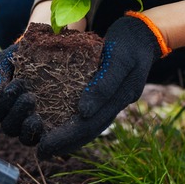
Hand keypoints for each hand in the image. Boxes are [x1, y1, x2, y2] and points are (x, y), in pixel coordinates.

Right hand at [0, 44, 44, 145]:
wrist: (47, 52)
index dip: (4, 101)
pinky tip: (45, 124)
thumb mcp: (4, 60)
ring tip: (36, 117)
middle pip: (8, 127)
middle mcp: (13, 117)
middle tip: (30, 97)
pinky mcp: (49, 127)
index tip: (18, 82)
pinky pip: (41, 140)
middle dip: (17, 113)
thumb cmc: (21, 56)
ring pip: (23, 137)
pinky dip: (41, 135)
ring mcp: (30, 124)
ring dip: (27, 129)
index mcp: (0, 103)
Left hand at [37, 12, 170, 158]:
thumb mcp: (118, 58)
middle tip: (40, 151)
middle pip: (88, 130)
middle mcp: (116, 104)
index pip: (90, 126)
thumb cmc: (129, 41)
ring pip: (90, 125)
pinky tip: (59, 122)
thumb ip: (103, 84)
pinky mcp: (108, 93)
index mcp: (120, 99)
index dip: (66, 138)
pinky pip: (91, 113)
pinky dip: (75, 121)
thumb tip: (83, 112)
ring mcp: (113, 100)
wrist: (144, 32)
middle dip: (64, 143)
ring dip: (69, 136)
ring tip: (46, 142)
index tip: (44, 146)